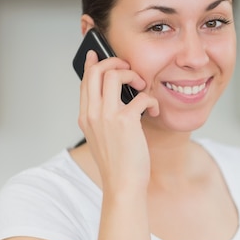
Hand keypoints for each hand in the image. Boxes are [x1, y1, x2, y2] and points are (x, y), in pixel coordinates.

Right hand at [78, 50, 158, 191]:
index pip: (85, 81)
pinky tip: (154, 112)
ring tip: (143, 88)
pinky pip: (142, 96)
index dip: (93, 64)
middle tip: (132, 71)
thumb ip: (104, 118)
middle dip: (116, 63)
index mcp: (85, 116)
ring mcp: (107, 116)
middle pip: (98, 71)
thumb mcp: (103, 138)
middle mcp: (92, 113)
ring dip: (134, 76)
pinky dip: (152, 101)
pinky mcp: (125, 121)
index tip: (97, 54)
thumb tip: (118, 99)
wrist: (122, 185)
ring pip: (115, 75)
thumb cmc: (118, 163)